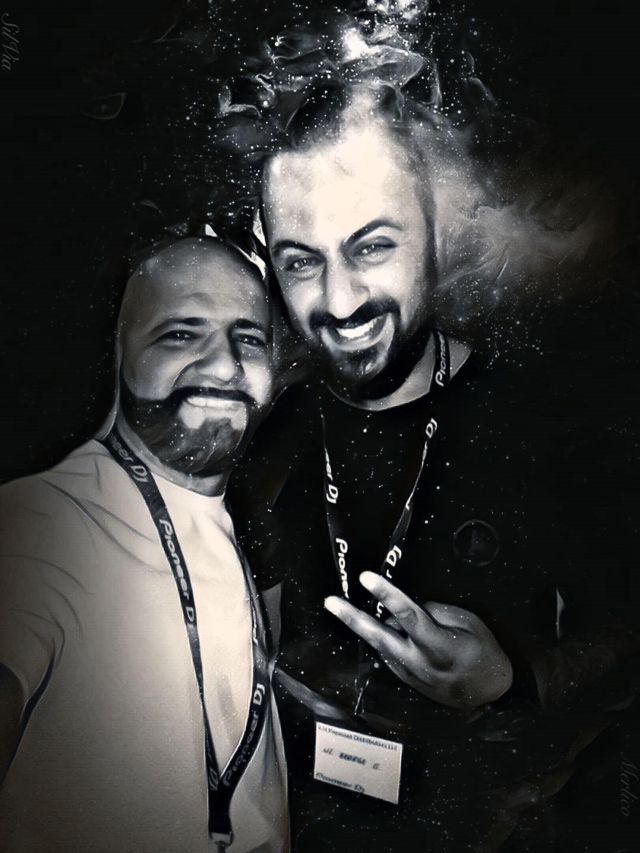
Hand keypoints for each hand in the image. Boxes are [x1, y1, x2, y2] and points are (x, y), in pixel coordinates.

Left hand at [324, 571, 512, 710]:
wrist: (489, 692)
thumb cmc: (483, 652)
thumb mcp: (468, 624)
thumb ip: (436, 613)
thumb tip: (407, 606)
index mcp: (439, 646)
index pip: (407, 615)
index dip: (386, 594)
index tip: (366, 577)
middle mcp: (420, 663)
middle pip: (379, 637)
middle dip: (352, 618)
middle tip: (331, 601)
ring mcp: (411, 675)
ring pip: (380, 646)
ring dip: (361, 627)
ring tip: (340, 607)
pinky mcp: (407, 681)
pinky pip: (388, 655)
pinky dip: (379, 639)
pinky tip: (371, 626)